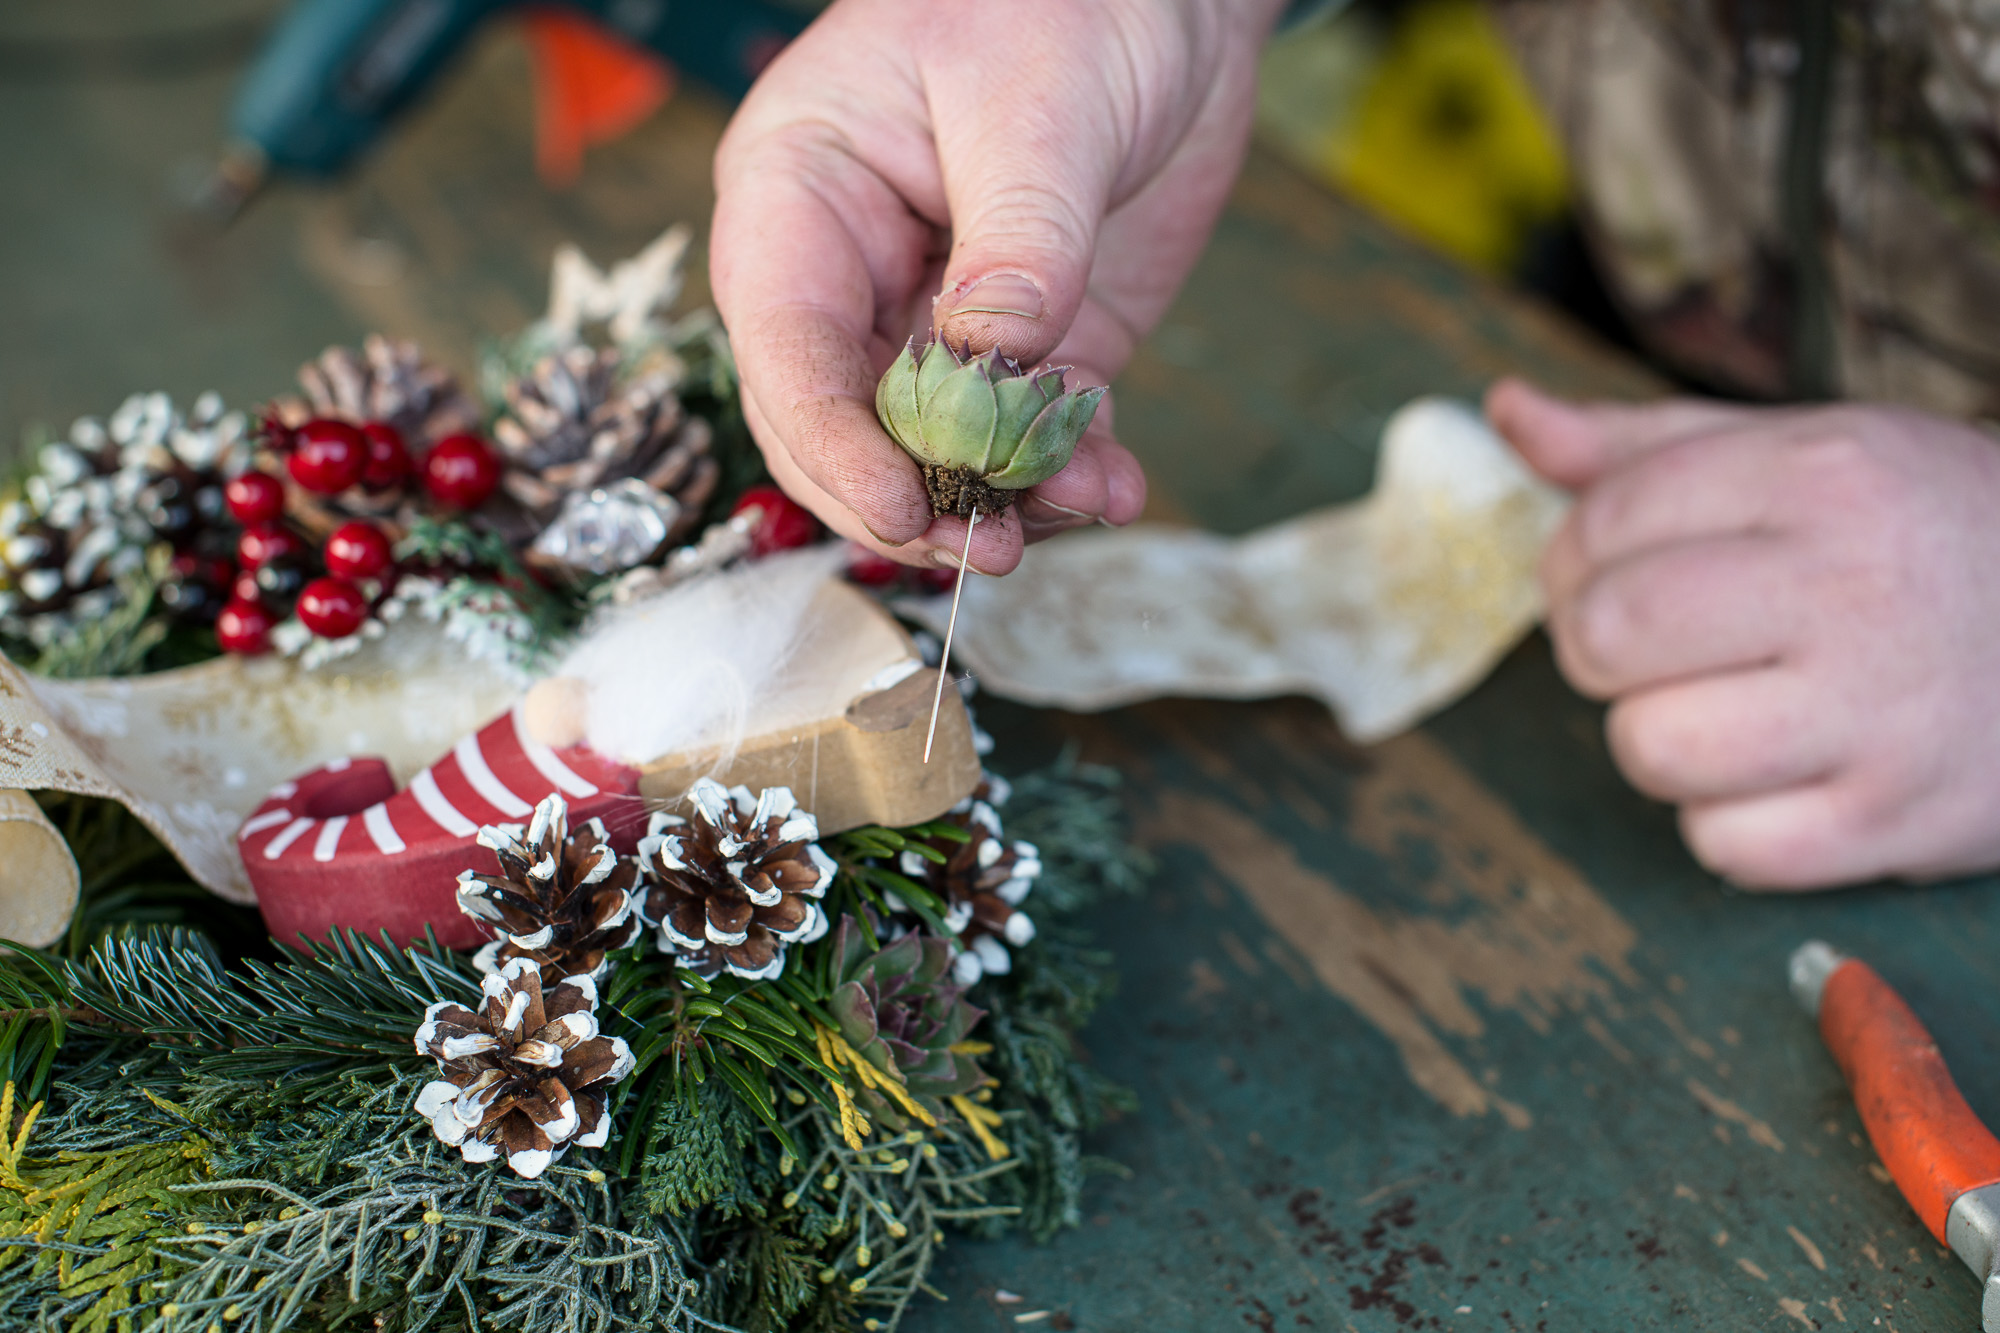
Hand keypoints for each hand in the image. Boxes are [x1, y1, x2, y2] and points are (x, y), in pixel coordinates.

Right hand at [710, 0, 1285, 572]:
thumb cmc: (1059, 0)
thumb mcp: (1035, 102)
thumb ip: (1018, 237)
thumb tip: (994, 359)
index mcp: (801, 199)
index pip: (786, 348)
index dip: (833, 445)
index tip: (903, 509)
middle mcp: (854, 276)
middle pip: (844, 427)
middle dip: (915, 499)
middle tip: (993, 550)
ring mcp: (940, 322)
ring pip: (936, 453)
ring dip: (1002, 501)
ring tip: (1080, 508)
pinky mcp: (1029, 348)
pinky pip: (1029, 439)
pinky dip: (1069, 477)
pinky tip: (1115, 486)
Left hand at [1489, 378, 1999, 887]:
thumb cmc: (1927, 538)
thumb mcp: (1804, 456)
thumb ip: (1641, 445)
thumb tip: (1505, 410)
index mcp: (1822, 476)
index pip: (1603, 520)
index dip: (1572, 559)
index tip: (1608, 575)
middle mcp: (1852, 586)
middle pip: (1607, 636)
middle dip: (1599, 650)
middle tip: (1654, 649)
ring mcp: (1880, 712)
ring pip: (1650, 749)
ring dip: (1660, 740)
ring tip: (1726, 710)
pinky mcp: (1896, 821)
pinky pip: (1723, 845)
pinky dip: (1730, 824)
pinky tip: (1785, 776)